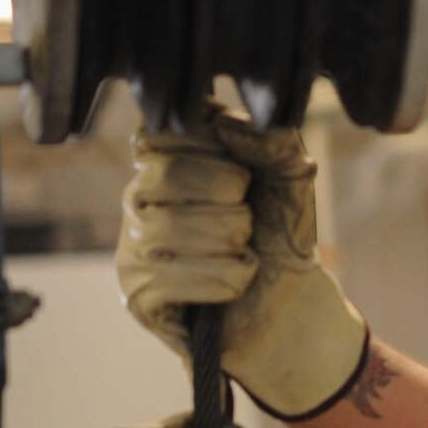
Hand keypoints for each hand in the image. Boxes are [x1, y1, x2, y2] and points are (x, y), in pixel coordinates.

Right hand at [115, 106, 368, 419]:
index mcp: (165, 159)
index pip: (168, 132)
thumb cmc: (282, 232)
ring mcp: (132, 248)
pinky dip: (225, 281)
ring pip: (174, 229)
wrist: (294, 304)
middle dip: (232, 204)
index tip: (245, 179)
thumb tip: (227, 123)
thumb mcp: (291, 176)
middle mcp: (137, 198)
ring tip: (243, 255)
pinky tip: (234, 286)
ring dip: (233, 246)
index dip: (218, 155)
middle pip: (170, 177)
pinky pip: (175, 277)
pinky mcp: (138, 297)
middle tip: (247, 225)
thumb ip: (273, 139)